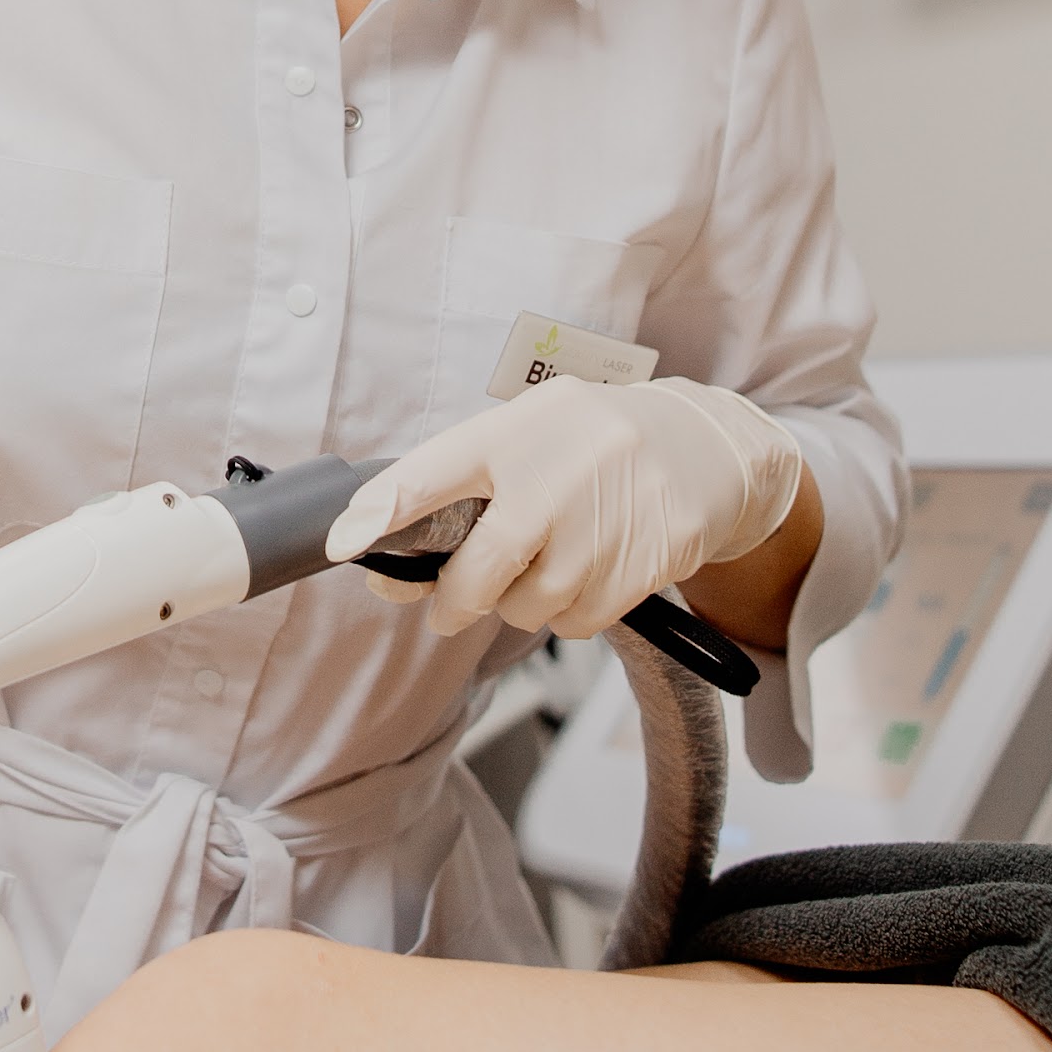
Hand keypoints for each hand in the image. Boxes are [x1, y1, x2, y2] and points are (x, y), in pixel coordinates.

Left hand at [325, 375, 802, 641]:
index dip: (383, 510)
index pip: (433, 471)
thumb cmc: (591, 443)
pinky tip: (588, 573)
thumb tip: (374, 542)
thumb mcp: (527, 434)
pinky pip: (580, 620)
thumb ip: (457, 483)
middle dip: (457, 600)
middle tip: (448, 608)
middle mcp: (559, 469)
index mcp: (514, 431)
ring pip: (531, 605)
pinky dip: (571, 612)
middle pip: (482, 570)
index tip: (344, 541)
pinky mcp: (650, 555)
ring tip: (544, 567)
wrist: (706, 446)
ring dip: (523, 604)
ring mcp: (608, 515)